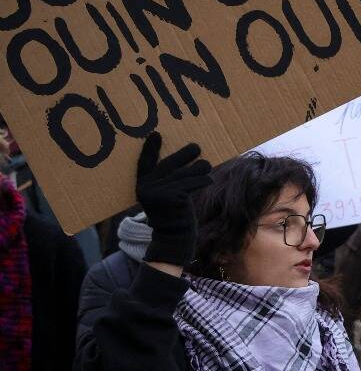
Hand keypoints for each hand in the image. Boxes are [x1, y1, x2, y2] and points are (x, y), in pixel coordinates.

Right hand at [134, 132, 211, 270]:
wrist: (174, 237)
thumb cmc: (174, 213)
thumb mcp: (167, 196)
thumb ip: (169, 180)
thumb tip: (190, 155)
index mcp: (142, 186)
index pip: (144, 163)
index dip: (149, 149)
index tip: (156, 134)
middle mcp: (146, 188)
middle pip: (168, 165)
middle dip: (184, 155)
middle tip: (196, 146)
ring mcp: (159, 193)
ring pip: (184, 174)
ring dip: (199, 169)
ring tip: (206, 165)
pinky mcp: (172, 198)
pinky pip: (191, 183)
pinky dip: (202, 180)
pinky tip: (209, 179)